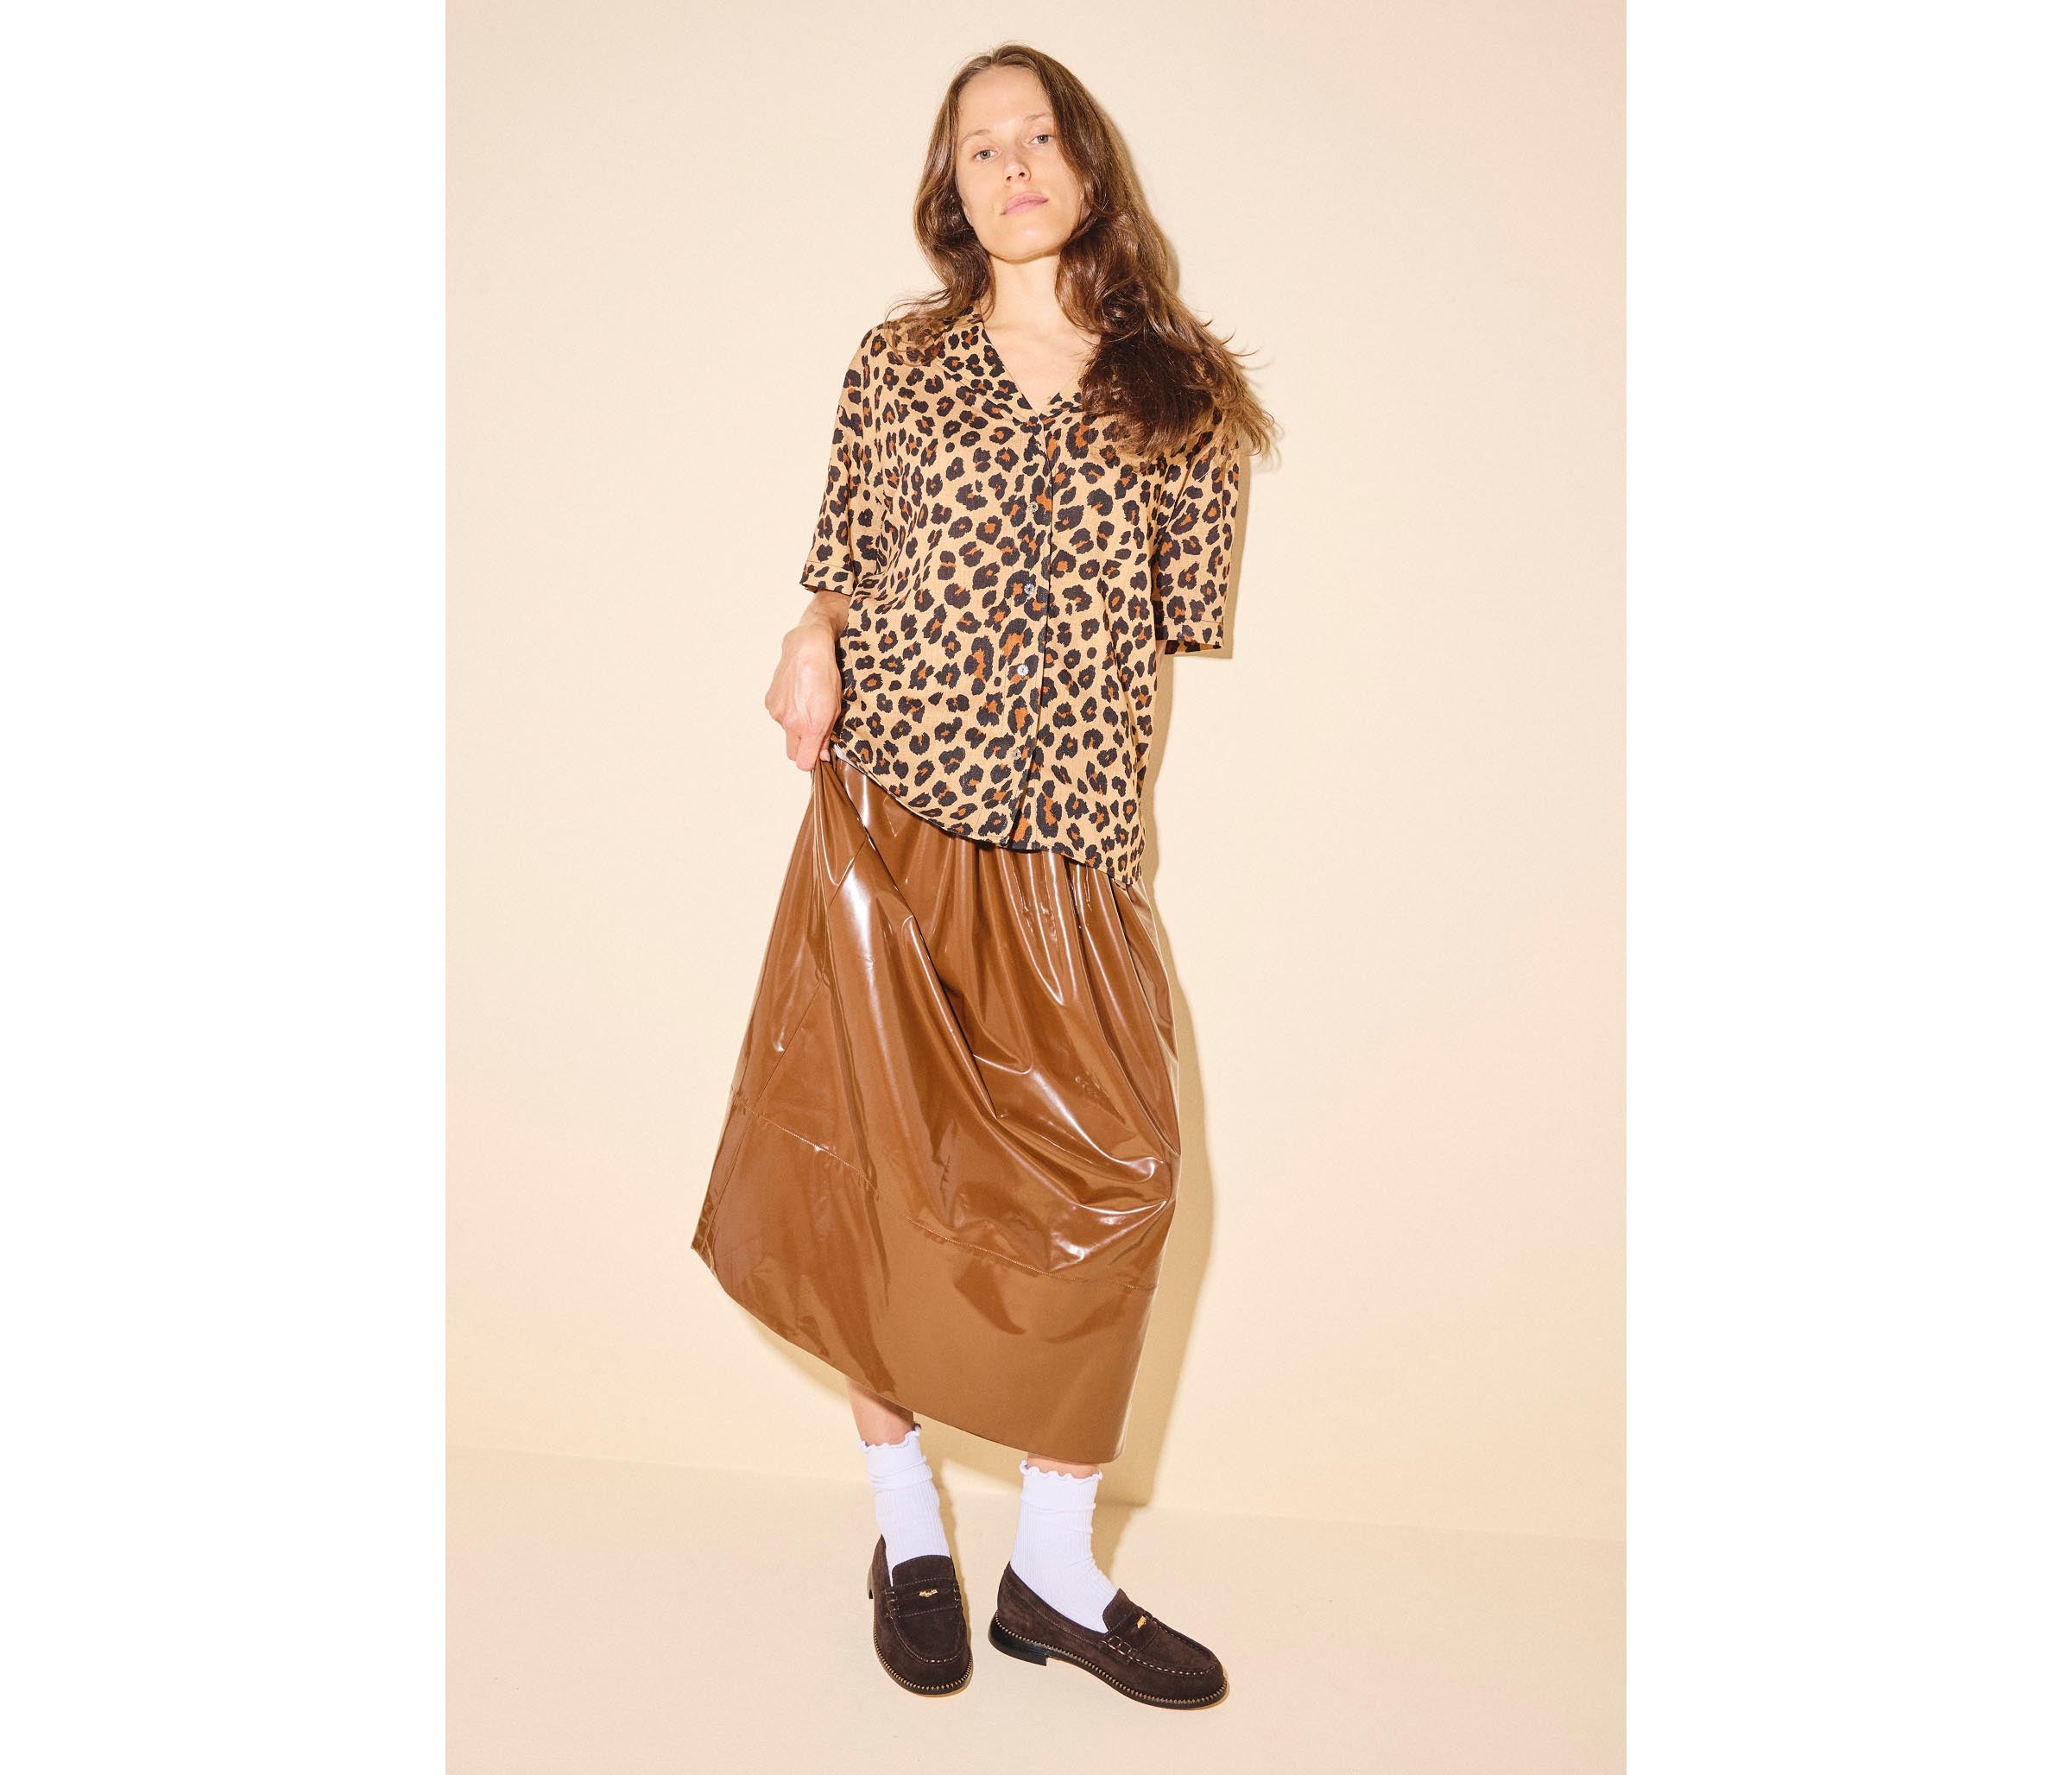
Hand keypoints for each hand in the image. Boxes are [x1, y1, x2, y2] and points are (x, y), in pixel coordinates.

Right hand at [766, 596, 848, 769]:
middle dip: (802, 749)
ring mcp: (778, 713)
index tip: (818, 753)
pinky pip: (778, 717)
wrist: (807, 649)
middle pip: (792, 754)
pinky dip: (787, 712)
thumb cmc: (826, 675)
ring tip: (806, 705)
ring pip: (786, 733)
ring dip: (795, 727)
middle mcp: (791, 723)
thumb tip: (821, 755)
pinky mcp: (770, 702)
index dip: (812, 761)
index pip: (804, 764)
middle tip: (813, 734)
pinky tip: (796, 696)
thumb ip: (826, 735)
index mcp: (811, 727)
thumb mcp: (835, 708)